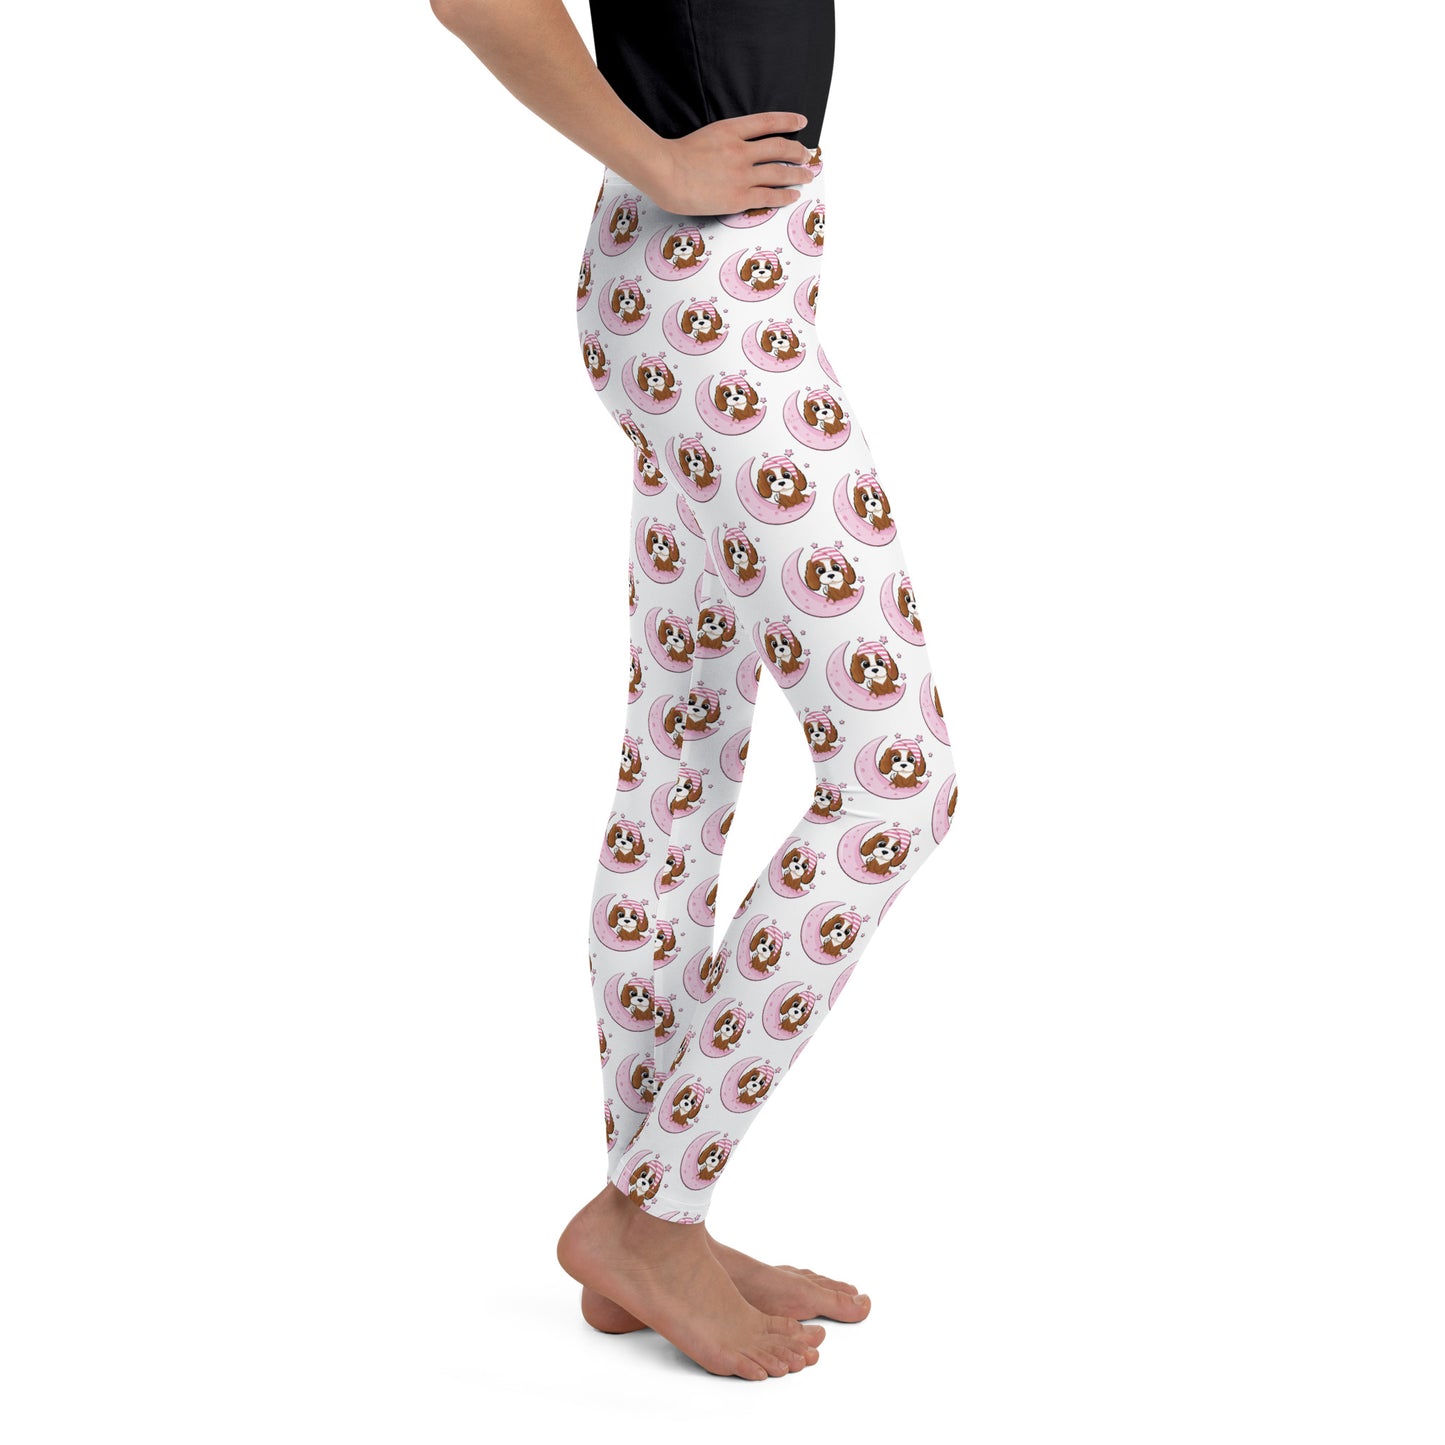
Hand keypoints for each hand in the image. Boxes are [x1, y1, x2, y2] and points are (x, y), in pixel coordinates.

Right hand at [636, 112, 816, 215]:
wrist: (665, 172)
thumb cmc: (675, 157)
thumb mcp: (704, 136)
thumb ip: (723, 140)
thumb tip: (739, 149)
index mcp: (730, 130)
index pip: (767, 122)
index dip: (788, 121)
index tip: (801, 122)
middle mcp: (741, 150)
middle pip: (779, 147)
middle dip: (797, 152)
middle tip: (806, 155)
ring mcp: (741, 174)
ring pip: (779, 172)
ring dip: (797, 173)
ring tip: (807, 175)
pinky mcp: (739, 196)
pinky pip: (769, 195)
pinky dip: (785, 195)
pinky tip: (793, 195)